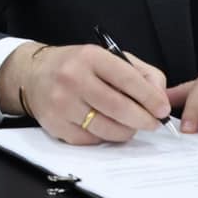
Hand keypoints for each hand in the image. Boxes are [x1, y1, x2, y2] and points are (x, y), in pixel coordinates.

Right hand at [0, 42, 171, 144]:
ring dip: (126, 131)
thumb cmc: (78, 67)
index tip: (163, 109)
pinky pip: (91, 140)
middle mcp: (73, 78)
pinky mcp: (56, 125)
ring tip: (130, 125)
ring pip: (107, 128)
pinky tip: (106, 126)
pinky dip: (105, 137)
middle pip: (119, 108)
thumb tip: (160, 99)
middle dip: (143, 119)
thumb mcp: (108, 57)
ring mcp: (62, 103)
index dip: (150, 97)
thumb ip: (140, 73)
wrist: (34, 74)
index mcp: (90, 57)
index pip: (128, 79)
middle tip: (153, 123)